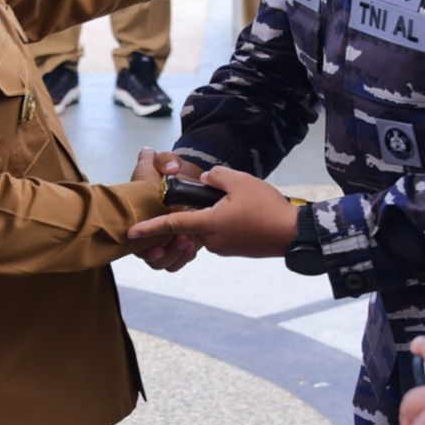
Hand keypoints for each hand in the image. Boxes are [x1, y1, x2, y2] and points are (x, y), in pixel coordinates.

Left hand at [126, 166, 295, 256]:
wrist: (294, 234)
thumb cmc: (267, 207)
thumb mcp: (240, 181)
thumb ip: (216, 176)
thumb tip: (205, 178)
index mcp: (208, 224)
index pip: (172, 224)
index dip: (149, 228)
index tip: (130, 233)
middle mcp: (211, 240)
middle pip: (192, 221)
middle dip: (197, 207)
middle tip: (221, 194)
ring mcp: (223, 247)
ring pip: (208, 225)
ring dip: (214, 212)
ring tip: (242, 201)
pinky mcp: (234, 249)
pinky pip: (221, 231)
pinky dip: (225, 220)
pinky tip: (245, 210)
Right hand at [135, 150, 202, 272]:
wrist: (180, 178)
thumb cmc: (166, 173)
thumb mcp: (163, 161)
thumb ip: (162, 160)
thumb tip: (165, 164)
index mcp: (139, 217)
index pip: (137, 242)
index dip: (145, 249)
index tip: (157, 246)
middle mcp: (148, 232)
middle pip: (152, 258)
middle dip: (167, 254)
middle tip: (182, 240)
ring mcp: (163, 239)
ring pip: (165, 262)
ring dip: (176, 256)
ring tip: (190, 243)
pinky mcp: (177, 243)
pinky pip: (178, 260)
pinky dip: (185, 257)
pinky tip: (194, 246)